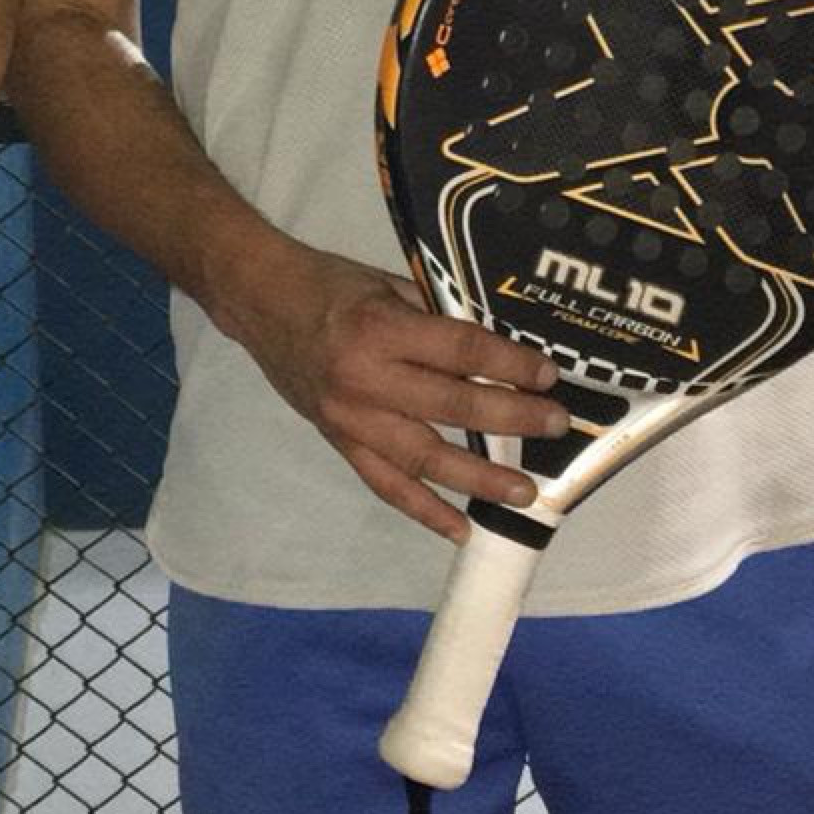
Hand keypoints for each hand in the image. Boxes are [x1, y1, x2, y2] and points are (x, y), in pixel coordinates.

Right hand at [239, 245, 567, 541]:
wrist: (259, 302)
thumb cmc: (328, 284)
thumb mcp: (386, 284)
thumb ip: (436, 317)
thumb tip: (498, 347)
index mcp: (381, 329)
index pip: (460, 351)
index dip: (509, 366)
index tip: (548, 375)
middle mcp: (365, 379)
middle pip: (452, 406)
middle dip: (511, 418)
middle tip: (554, 426)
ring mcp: (350, 418)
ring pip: (424, 458)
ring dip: (479, 479)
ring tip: (524, 492)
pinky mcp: (338, 442)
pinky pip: (385, 484)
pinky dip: (423, 510)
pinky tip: (460, 529)